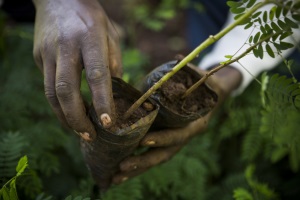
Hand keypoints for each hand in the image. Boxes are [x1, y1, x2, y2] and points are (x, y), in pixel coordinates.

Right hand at [32, 0, 121, 139]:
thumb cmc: (91, 17)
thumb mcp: (111, 32)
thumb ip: (114, 61)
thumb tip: (113, 90)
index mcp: (90, 37)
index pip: (96, 74)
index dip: (101, 101)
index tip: (107, 123)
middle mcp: (66, 46)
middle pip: (66, 90)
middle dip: (77, 118)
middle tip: (90, 135)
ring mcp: (48, 52)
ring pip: (51, 92)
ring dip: (65, 116)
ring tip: (79, 131)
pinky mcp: (38, 57)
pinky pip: (48, 85)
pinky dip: (58, 104)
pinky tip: (69, 113)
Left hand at [112, 66, 241, 183]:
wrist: (212, 95)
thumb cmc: (203, 83)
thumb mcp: (199, 77)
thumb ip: (189, 71)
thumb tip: (177, 57)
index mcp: (195, 123)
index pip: (179, 134)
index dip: (163, 138)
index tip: (143, 141)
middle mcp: (185, 136)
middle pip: (164, 154)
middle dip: (143, 162)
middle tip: (121, 168)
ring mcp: (175, 141)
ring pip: (156, 159)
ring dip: (136, 169)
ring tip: (115, 178)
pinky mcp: (167, 141)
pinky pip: (152, 155)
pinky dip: (137, 163)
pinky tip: (119, 170)